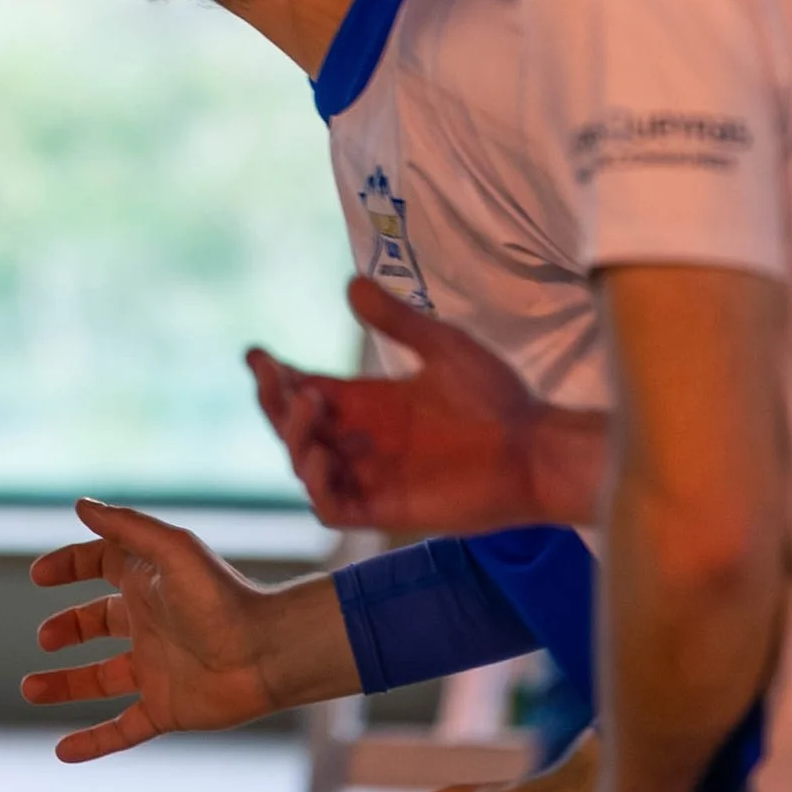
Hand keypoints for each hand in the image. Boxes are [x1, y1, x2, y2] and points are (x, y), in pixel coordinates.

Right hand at [22, 499, 352, 762]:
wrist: (267, 655)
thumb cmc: (223, 598)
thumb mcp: (171, 551)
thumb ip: (126, 529)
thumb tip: (81, 504)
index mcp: (149, 583)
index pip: (101, 565)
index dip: (70, 565)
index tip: (39, 575)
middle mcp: (150, 624)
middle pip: (97, 623)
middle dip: (66, 627)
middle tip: (43, 637)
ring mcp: (155, 669)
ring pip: (100, 679)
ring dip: (64, 685)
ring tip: (29, 689)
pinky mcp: (165, 708)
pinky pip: (122, 729)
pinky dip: (93, 742)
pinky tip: (62, 752)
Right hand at [249, 274, 608, 532]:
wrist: (535, 448)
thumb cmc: (497, 397)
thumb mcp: (443, 347)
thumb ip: (397, 322)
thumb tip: (350, 283)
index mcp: (369, 401)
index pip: (306, 389)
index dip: (276, 376)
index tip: (256, 354)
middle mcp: (362, 438)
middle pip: (295, 426)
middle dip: (275, 402)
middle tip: (278, 379)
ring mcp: (371, 474)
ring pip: (305, 465)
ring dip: (294, 438)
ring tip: (311, 407)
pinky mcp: (386, 507)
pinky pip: (332, 506)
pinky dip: (317, 486)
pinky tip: (323, 458)